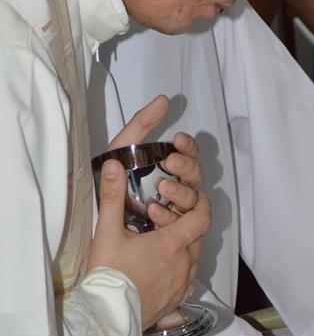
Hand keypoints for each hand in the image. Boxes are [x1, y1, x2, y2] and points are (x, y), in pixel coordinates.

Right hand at [87, 95, 210, 327]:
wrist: (107, 319)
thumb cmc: (109, 275)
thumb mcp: (107, 232)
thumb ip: (112, 196)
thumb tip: (113, 165)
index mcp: (172, 243)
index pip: (201, 217)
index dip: (202, 204)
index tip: (197, 196)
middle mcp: (184, 263)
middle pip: (199, 237)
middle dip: (191, 224)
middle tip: (176, 216)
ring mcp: (182, 284)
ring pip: (195, 259)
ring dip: (188, 247)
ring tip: (169, 241)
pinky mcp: (176, 301)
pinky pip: (189, 280)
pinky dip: (183, 269)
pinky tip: (168, 269)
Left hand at [103, 95, 202, 223]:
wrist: (97, 234)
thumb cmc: (109, 185)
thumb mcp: (120, 151)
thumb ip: (140, 125)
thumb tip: (163, 101)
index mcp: (165, 167)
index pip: (187, 152)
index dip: (188, 144)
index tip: (179, 138)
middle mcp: (172, 186)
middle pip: (194, 173)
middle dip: (187, 165)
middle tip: (172, 162)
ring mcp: (171, 209)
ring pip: (193, 196)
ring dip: (181, 191)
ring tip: (163, 188)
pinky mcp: (168, 230)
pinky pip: (182, 222)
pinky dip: (169, 215)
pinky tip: (154, 212)